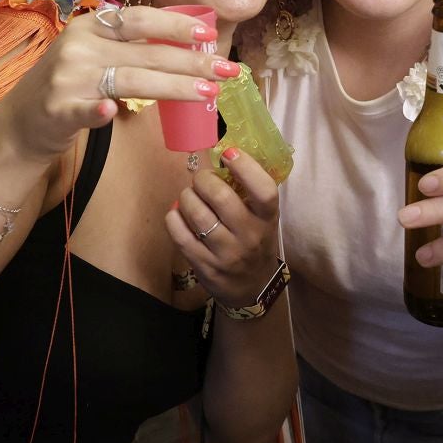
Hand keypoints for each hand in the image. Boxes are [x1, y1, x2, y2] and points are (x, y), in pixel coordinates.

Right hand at [0, 5, 234, 169]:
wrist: (18, 124)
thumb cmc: (68, 87)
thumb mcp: (94, 55)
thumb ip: (130, 47)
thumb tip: (188, 44)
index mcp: (89, 27)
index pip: (139, 19)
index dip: (175, 25)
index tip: (208, 35)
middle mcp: (78, 47)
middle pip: (145, 52)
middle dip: (192, 61)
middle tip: (227, 70)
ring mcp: (67, 79)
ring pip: (129, 80)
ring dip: (174, 86)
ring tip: (209, 93)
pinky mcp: (57, 111)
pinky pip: (83, 110)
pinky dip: (98, 112)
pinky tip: (115, 113)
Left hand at [167, 146, 281, 307]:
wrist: (252, 288)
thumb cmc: (256, 242)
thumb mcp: (263, 219)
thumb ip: (249, 193)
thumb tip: (223, 155)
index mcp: (268, 219)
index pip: (264, 190)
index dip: (246, 167)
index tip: (229, 154)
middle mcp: (250, 237)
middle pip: (222, 197)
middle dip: (203, 180)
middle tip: (200, 179)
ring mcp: (226, 254)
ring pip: (197, 214)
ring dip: (187, 197)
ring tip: (189, 196)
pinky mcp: (205, 267)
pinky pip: (180, 235)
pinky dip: (174, 218)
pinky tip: (177, 213)